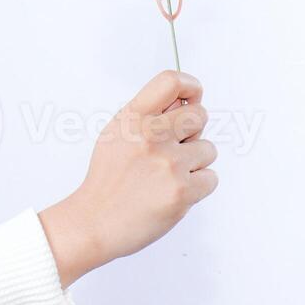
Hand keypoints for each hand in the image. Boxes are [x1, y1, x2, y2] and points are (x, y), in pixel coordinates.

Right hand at [37, 69, 218, 286]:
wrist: (93, 223)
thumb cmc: (107, 181)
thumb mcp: (116, 135)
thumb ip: (147, 116)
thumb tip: (186, 101)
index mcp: (132, 118)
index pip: (171, 81)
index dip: (190, 87)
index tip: (190, 98)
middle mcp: (150, 135)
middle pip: (200, 115)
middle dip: (192, 133)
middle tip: (171, 151)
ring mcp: (168, 163)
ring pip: (208, 149)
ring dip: (193, 164)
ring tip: (165, 178)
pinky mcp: (182, 191)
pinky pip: (211, 178)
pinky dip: (197, 187)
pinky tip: (171, 193)